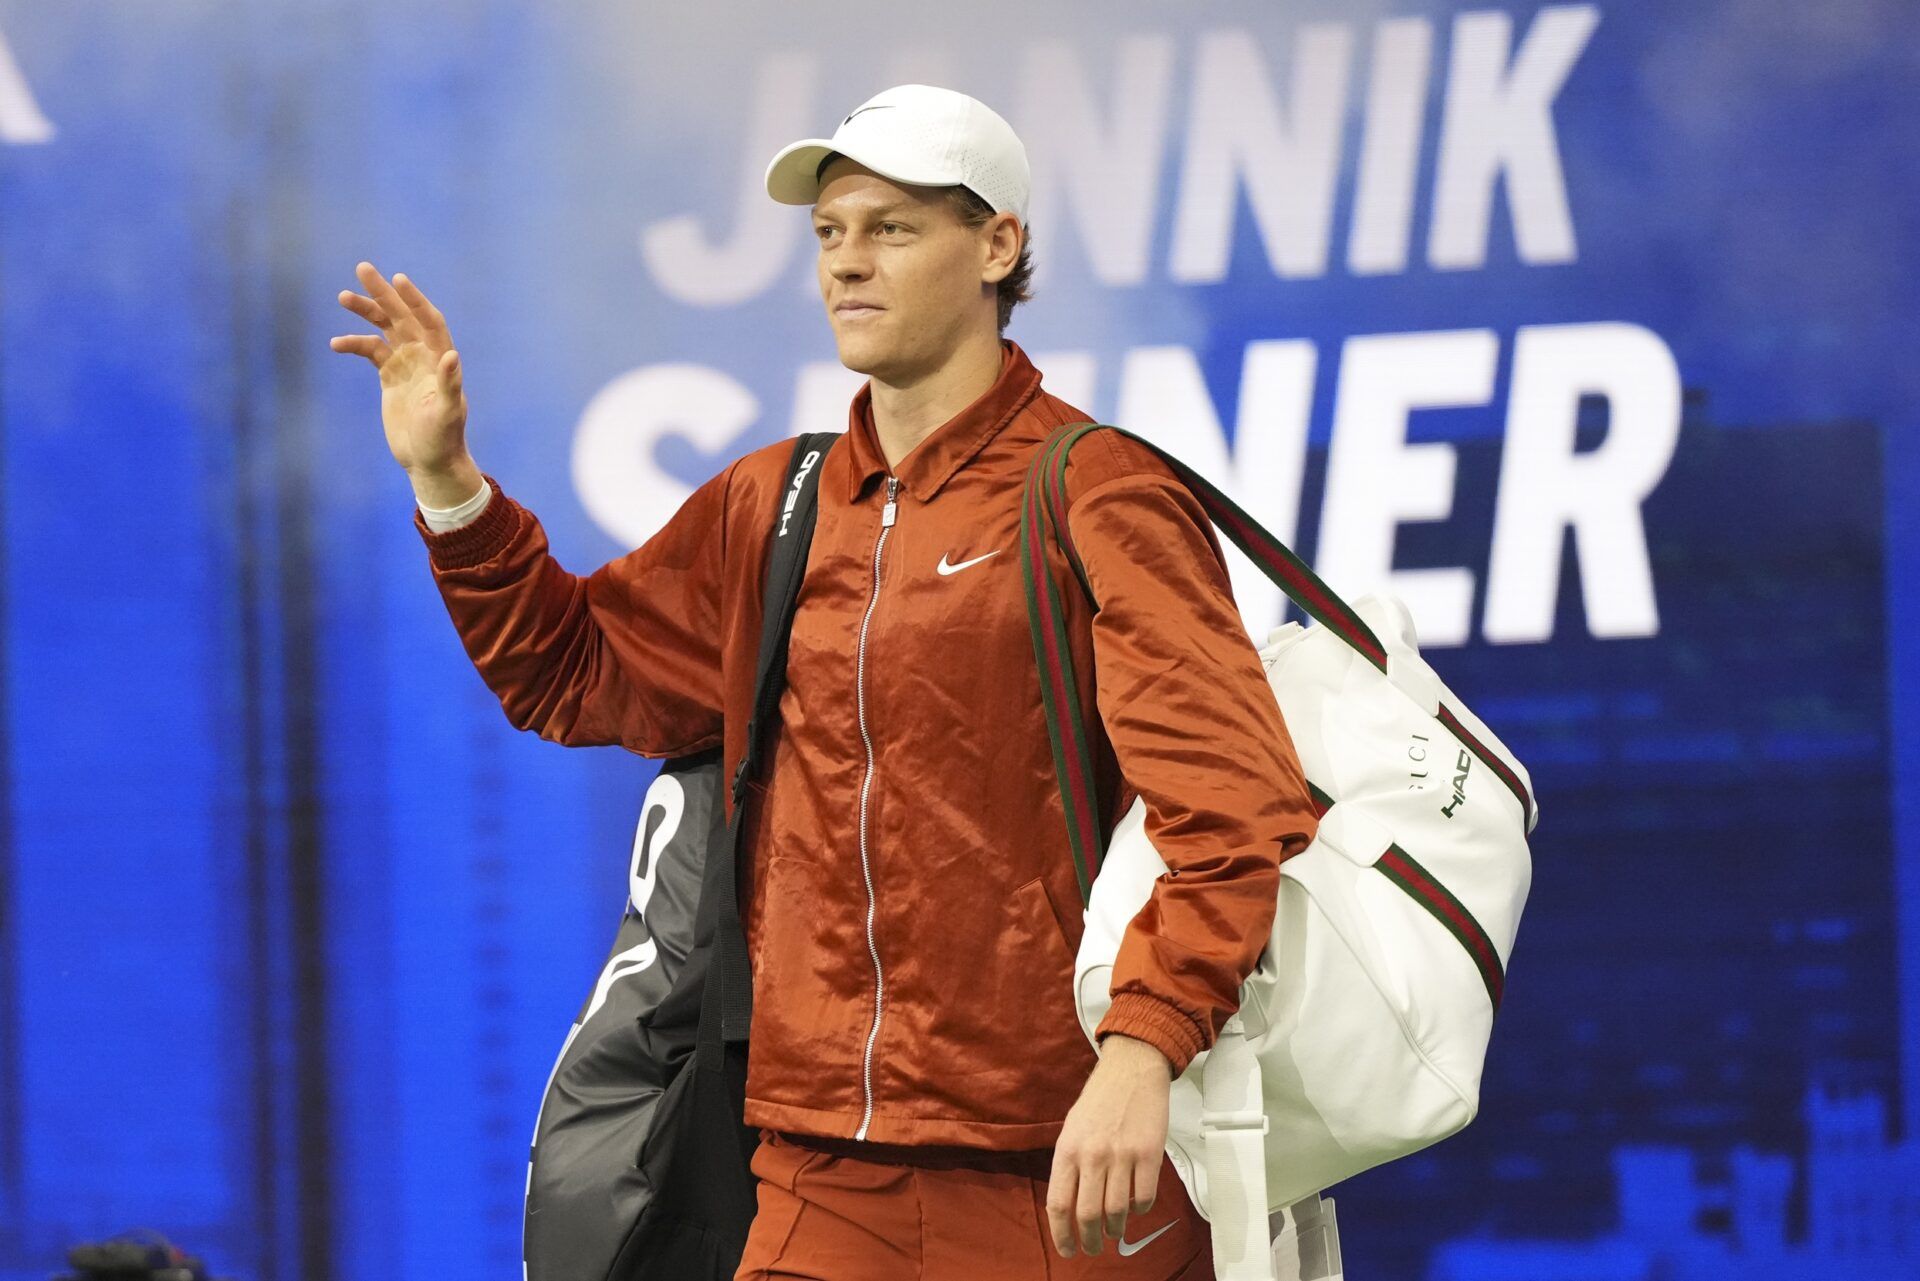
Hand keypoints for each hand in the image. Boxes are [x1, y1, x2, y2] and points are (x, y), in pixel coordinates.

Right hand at [328, 260, 479, 504]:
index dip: (414, 299)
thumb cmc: (443, 439)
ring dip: (366, 312)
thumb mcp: (447, 412)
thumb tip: (451, 356)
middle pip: (402, 316)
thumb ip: (450, 384)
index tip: (396, 279)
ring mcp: (406, 365)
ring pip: (384, 329)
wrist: (428, 460)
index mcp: (440, 359)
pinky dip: (354, 344)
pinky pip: (370, 351)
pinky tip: (336, 343)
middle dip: (383, 293)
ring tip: (343, 296)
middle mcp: (424, 356)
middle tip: (362, 268)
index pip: (429, 320)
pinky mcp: (389, 377)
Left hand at [1045, 1033, 1171, 1257]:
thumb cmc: (1099, 1101)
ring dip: (1115, 1229)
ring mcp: (1122, 1155)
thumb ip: (1070, 1166)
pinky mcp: (1150, 1154)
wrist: (1131, 1070)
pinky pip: (1144, 1198)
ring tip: (1114, 1230)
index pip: (1059, 1204)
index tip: (1067, 1250)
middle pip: (1088, 1215)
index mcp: (1067, 1149)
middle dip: (1090, 1240)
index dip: (1062, 1235)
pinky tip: (1135, 1206)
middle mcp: (1092, 1155)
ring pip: (1117, 1212)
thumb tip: (1070, 1208)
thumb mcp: (1071, 1130)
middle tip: (1093, 1247)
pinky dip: (1139, 1210)